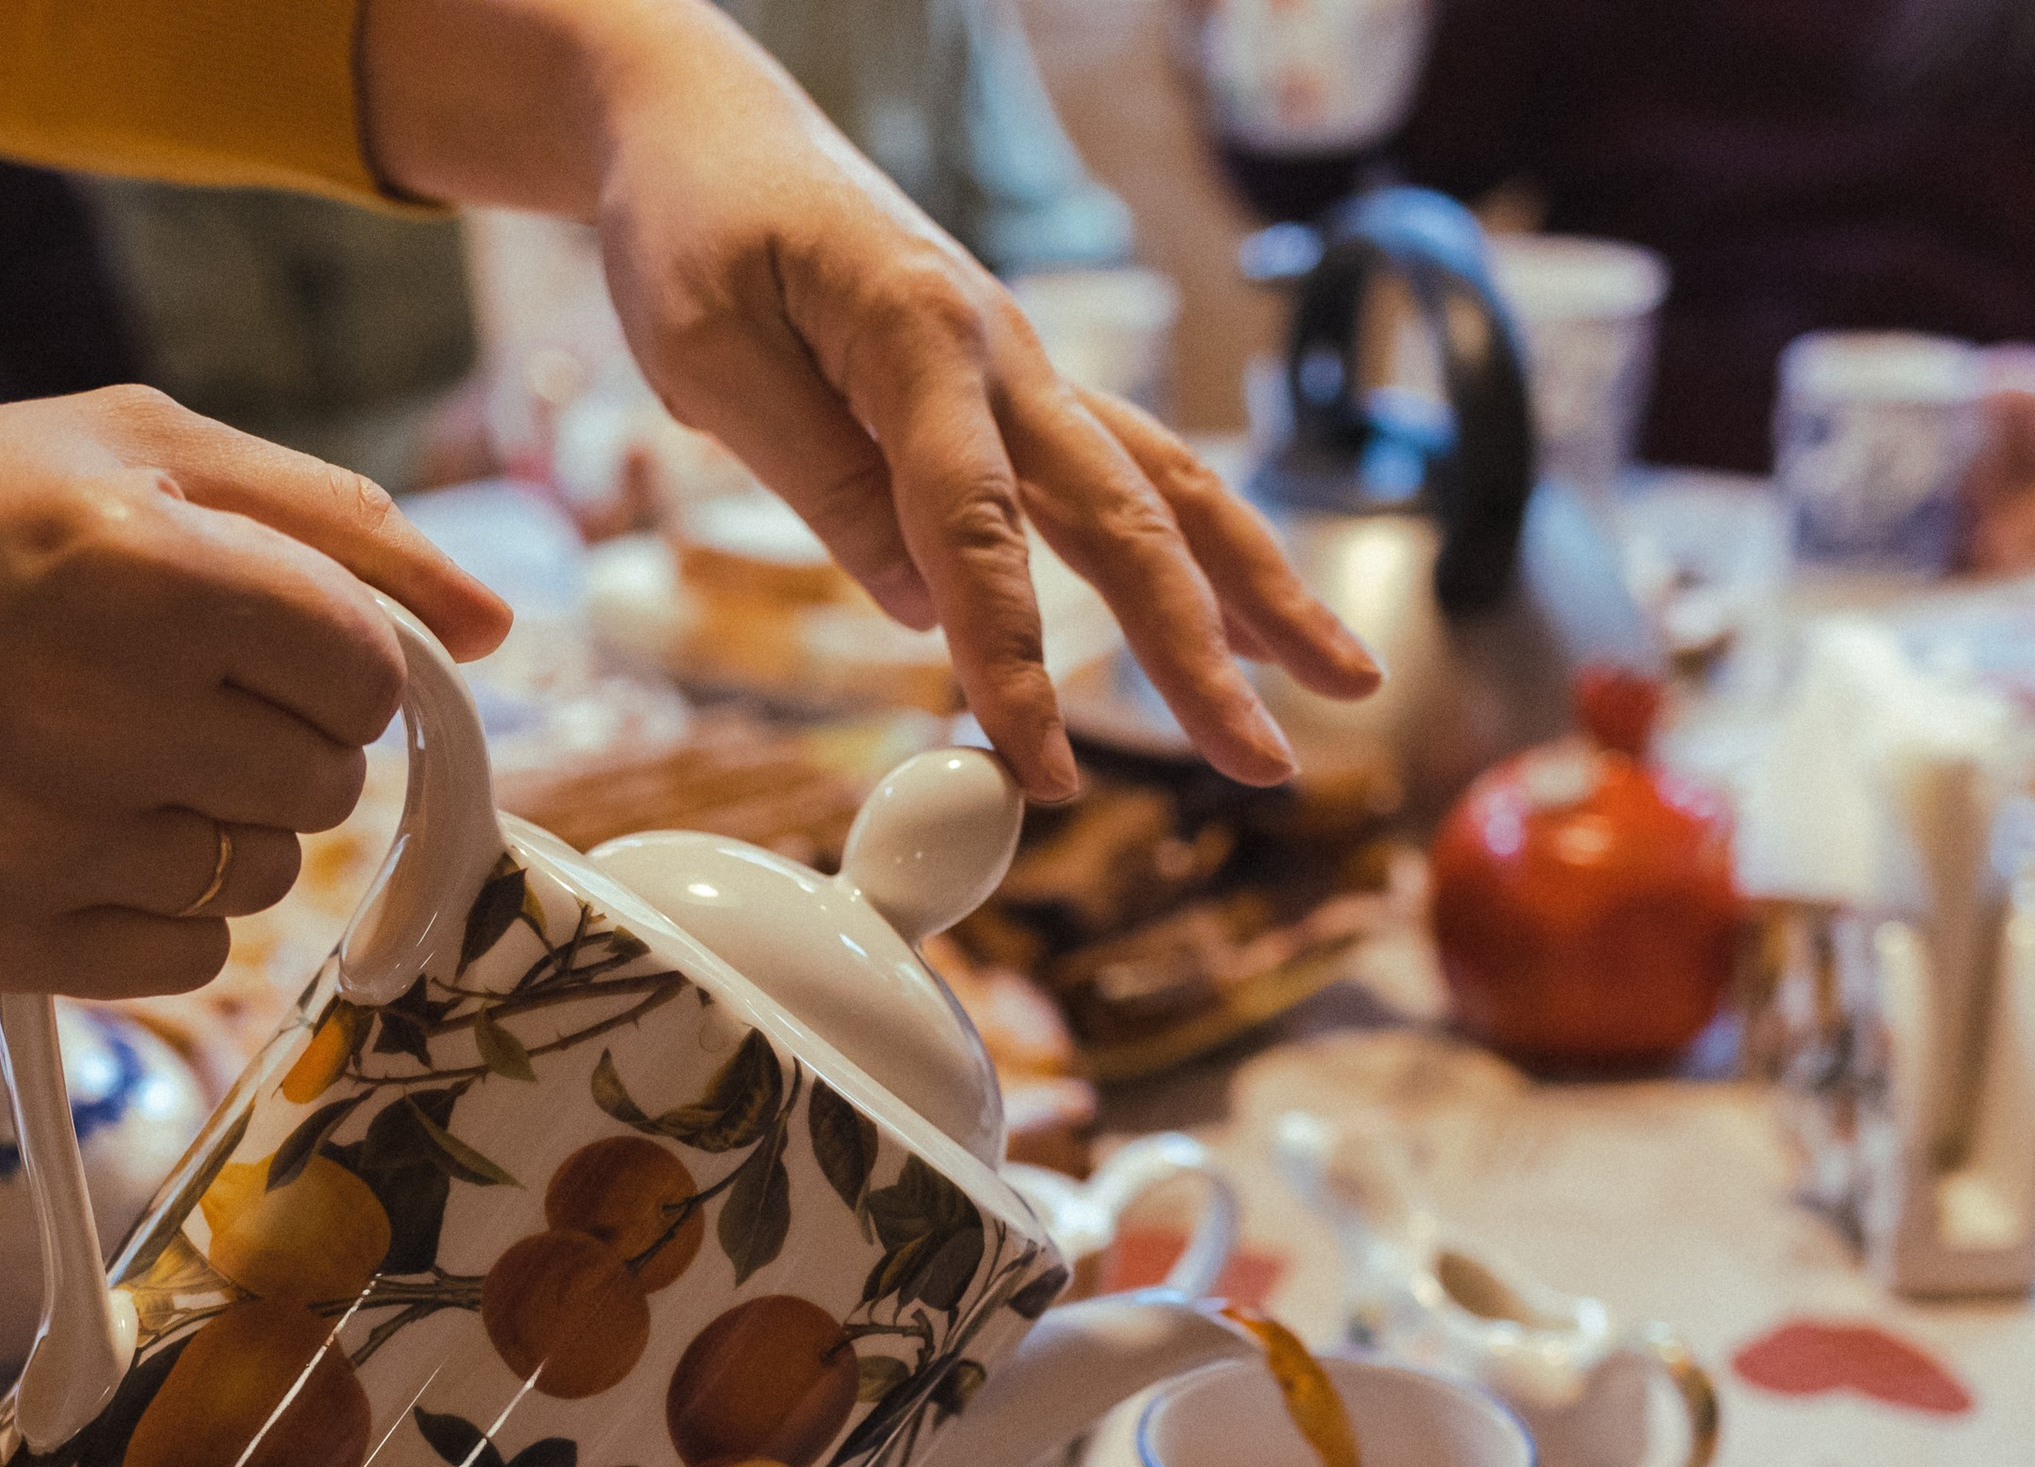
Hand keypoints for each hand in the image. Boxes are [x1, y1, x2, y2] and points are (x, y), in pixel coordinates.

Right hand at [0, 387, 509, 992]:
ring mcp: (42, 839)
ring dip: (216, 825)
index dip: (337, 664)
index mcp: (139, 564)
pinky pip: (188, 959)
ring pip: (264, 877)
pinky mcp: (0, 937)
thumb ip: (332, 523)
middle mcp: (96, 707)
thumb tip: (493, 627)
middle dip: (278, 742)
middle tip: (161, 695)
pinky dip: (153, 909)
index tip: (264, 645)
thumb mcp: (126, 450)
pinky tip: (65, 834)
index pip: (367, 671)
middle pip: (327, 782)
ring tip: (97, 758)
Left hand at [365, 0, 1378, 799]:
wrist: (709, 122)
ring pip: (1168, 489)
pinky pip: (1131, 477)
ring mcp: (1026, 369)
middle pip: (1127, 520)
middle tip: (1267, 769)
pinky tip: (1247, 624)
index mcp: (917, 337)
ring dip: (1257, 594)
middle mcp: (1002, 352)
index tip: (1047, 777)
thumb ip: (820, 478)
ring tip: (1341, 683)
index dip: (1017, 667)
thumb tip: (928, 608)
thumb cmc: (694, 227)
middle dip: (1204, 655)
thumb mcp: (709, 354)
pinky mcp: (1022, 390)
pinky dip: (1200, 554)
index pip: (978, 535)